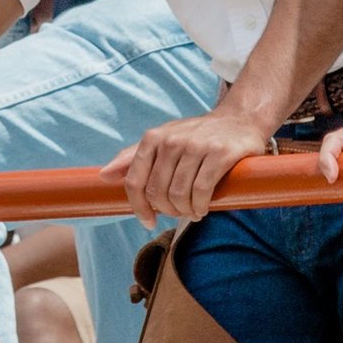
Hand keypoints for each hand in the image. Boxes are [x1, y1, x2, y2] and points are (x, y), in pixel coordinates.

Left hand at [101, 107, 277, 227]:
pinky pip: (201, 191)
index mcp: (153, 138)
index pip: (135, 181)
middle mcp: (172, 140)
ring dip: (185, 212)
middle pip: (157, 193)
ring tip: (193, 212)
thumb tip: (103, 176)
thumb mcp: (163, 140)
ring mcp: (196, 146)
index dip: (138, 207)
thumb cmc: (196, 136)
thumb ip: (132, 158)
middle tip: (179, 213)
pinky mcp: (220, 154)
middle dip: (167, 211)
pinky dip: (200, 207)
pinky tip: (203, 208)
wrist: (239, 120)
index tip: (148, 221)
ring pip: (179, 195)